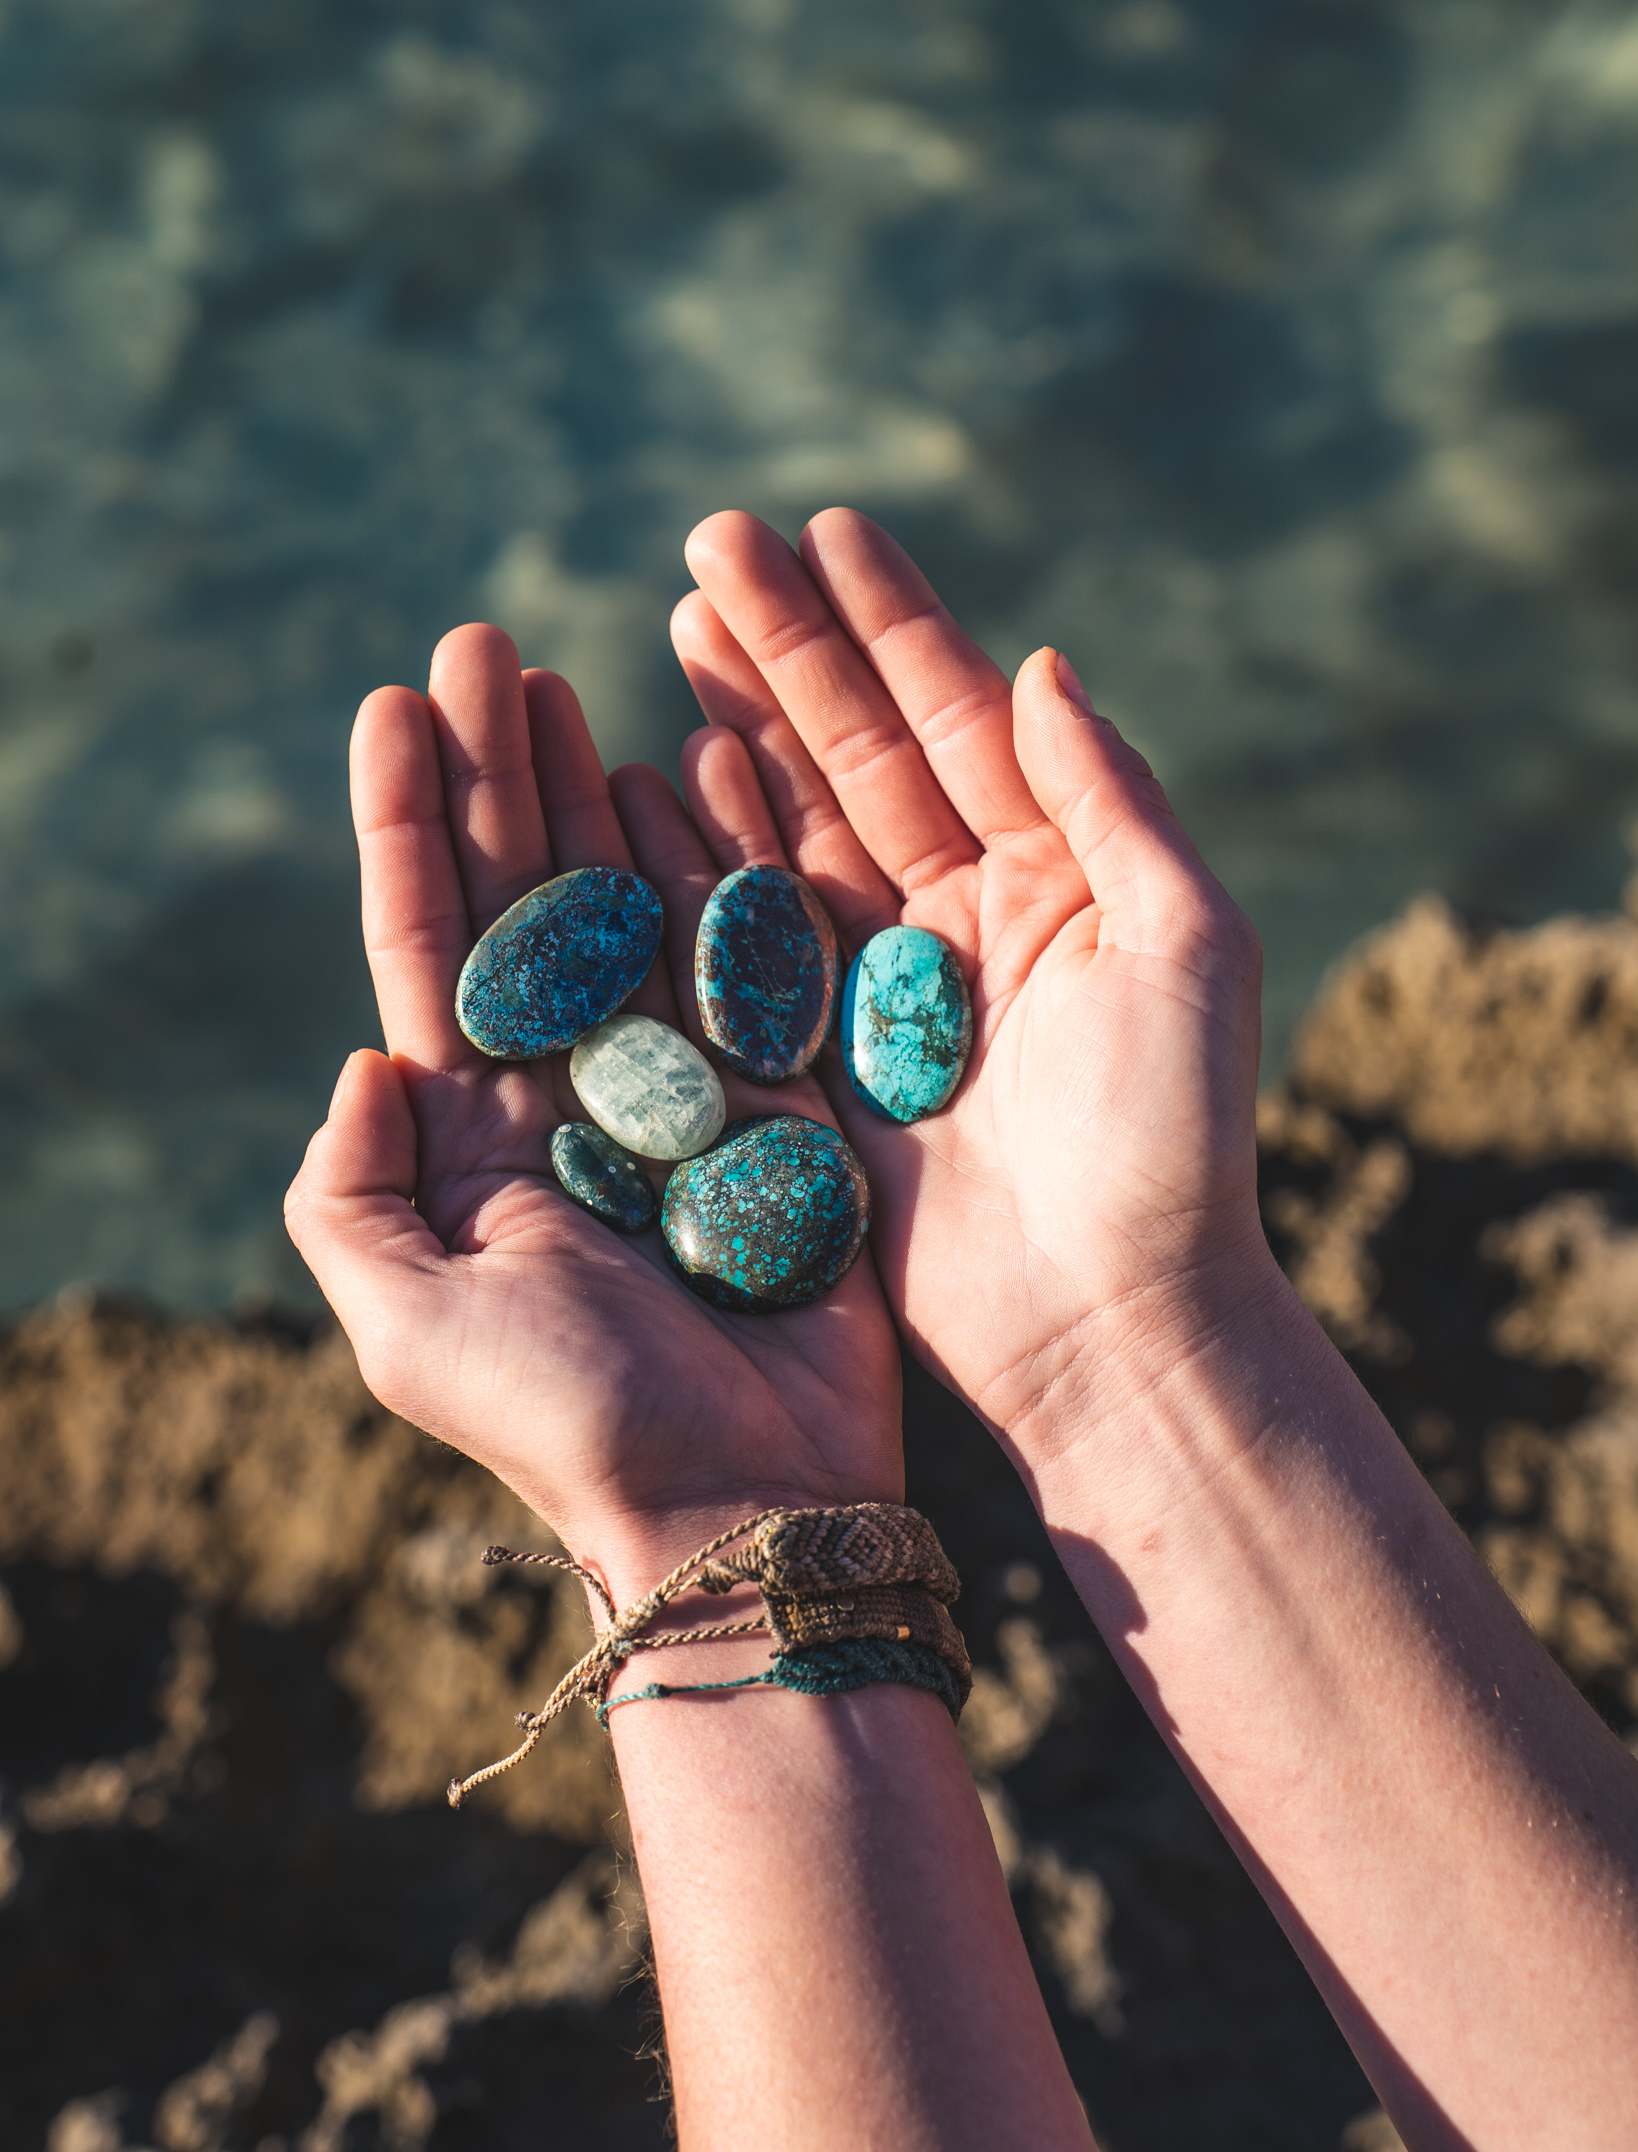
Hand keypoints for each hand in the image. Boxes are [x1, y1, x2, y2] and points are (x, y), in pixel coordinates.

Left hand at [284, 625, 900, 1600]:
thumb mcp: (406, 1326)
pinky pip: (744, 953)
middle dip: (499, 773)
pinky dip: (727, 857)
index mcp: (472, 1133)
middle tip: (489, 649)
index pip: (429, 943)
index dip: (409, 824)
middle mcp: (567, 1090)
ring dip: (597, 790)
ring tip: (573, 682)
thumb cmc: (570, 1424)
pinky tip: (707, 763)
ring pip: (629, 902)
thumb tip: (365, 1059)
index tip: (395, 707)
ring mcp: (677, 1087)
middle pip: (525, 895)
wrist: (744, 1502)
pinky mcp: (775, 1099)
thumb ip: (348, 1196)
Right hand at [671, 508, 1274, 1445]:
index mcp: (1060, 875)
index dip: (891, 622)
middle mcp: (967, 914)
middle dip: (789, 647)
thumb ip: (1113, 799)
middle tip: (708, 544)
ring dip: (737, 724)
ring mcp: (882, 986)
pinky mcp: (819, 1063)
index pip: (959, 718)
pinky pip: (750, 936)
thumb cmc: (1173, 1141)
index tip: (823, 530)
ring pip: (796, 824)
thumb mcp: (1187, 946)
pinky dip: (704, 852)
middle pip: (861, 750)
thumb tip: (1044, 662)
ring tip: (675, 624)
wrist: (1109, 1324)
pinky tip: (656, 770)